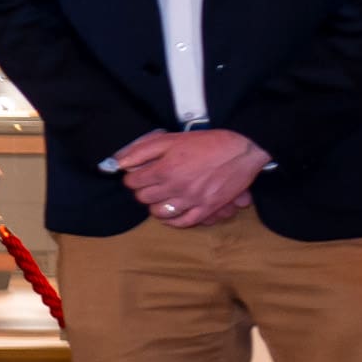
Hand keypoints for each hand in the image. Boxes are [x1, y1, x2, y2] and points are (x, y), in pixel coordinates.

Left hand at [114, 128, 270, 227]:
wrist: (242, 150)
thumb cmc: (207, 143)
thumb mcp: (171, 139)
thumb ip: (142, 151)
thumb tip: (119, 162)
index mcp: (166, 169)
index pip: (133, 183)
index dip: (131, 178)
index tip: (137, 175)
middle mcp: (177, 187)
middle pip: (144, 198)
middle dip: (142, 190)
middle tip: (149, 184)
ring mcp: (192, 200)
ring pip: (160, 213)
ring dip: (155, 205)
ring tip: (160, 197)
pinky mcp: (207, 208)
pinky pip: (183, 222)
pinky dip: (173, 221)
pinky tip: (170, 214)